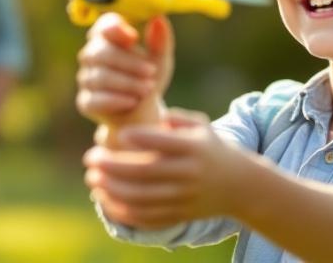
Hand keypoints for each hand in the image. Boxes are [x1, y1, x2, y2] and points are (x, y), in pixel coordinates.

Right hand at [76, 13, 173, 125]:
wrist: (143, 114)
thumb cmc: (149, 79)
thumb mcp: (161, 60)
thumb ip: (161, 40)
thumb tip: (158, 18)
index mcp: (109, 38)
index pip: (104, 25)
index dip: (115, 28)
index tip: (134, 38)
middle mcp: (92, 55)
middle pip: (101, 52)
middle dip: (129, 63)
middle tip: (151, 73)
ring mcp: (86, 79)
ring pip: (100, 76)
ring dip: (127, 83)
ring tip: (148, 89)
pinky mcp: (85, 102)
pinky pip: (95, 99)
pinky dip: (116, 100)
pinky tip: (132, 102)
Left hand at [83, 108, 245, 228]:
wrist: (241, 187)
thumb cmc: (212, 149)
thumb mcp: (202, 126)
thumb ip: (177, 118)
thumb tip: (153, 114)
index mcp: (194, 148)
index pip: (162, 142)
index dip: (138, 138)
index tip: (118, 134)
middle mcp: (189, 174)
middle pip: (145, 172)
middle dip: (112, 166)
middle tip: (90, 158)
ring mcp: (183, 198)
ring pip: (141, 198)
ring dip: (111, 190)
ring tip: (92, 178)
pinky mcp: (178, 215)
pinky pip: (145, 217)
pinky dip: (122, 210)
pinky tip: (105, 198)